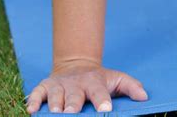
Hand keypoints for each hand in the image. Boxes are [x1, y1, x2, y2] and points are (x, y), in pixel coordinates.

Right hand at [25, 59, 147, 113]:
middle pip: (74, 96)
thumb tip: (145, 97)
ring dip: (54, 105)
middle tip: (73, 113)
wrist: (76, 65)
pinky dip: (33, 100)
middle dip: (73, 105)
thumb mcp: (116, 79)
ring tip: (55, 113)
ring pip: (55, 96)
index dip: (102, 101)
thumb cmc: (99, 79)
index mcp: (94, 83)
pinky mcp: (44, 87)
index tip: (105, 110)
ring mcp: (59, 85)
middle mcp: (76, 84)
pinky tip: (32, 109)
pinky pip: (37, 93)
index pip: (99, 93)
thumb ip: (131, 86)